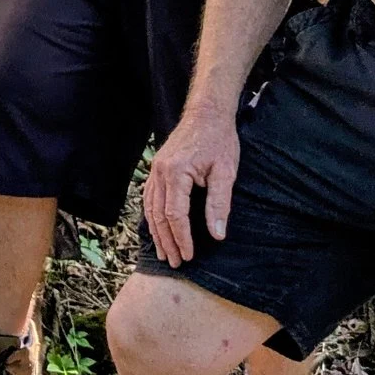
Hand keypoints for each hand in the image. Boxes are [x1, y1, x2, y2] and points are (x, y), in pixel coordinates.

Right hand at [142, 100, 240, 268]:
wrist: (207, 112)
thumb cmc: (219, 140)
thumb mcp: (225, 172)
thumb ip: (219, 204)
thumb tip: (217, 234)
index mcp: (176, 173)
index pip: (175, 215)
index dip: (182, 238)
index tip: (190, 256)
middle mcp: (160, 172)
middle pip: (158, 215)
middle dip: (167, 241)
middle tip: (176, 262)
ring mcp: (155, 169)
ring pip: (150, 207)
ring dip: (156, 232)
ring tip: (165, 251)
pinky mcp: (157, 167)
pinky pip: (149, 197)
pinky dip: (152, 216)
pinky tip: (157, 227)